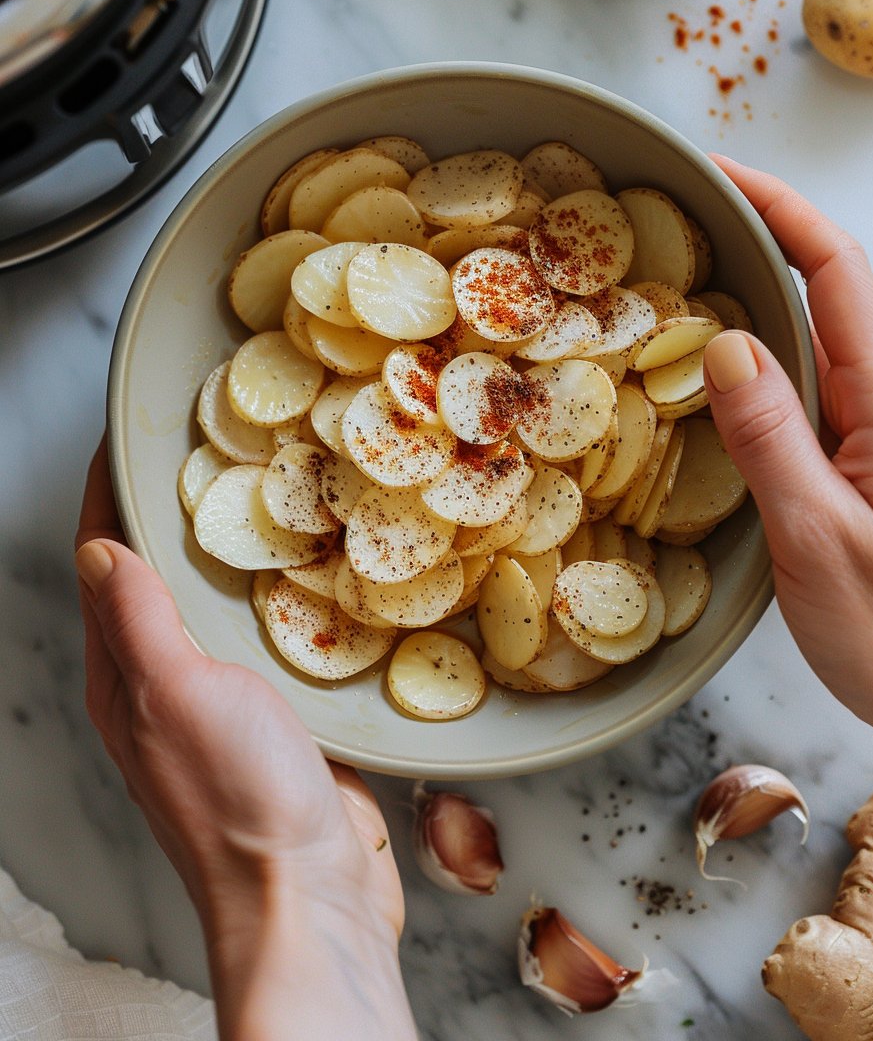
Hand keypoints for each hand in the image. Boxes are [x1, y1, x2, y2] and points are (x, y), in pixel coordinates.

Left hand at [75, 439, 416, 1040]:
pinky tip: (317, 569)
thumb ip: (138, 622)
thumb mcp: (176, 694)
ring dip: (233, 550)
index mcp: (124, 678)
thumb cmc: (239, 799)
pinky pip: (271, 637)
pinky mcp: (281, 716)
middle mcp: (165, 686)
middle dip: (172, 512)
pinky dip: (284, 594)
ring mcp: (224, 701)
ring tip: (267, 489)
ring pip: (217, 606)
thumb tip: (97, 549)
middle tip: (211, 447)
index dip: (107, 497)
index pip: (102, 566)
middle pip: (156, 579)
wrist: (314, 894)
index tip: (130, 436)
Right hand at [703, 157, 872, 743]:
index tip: (713, 172)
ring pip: (813, 336)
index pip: (834, 270)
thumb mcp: (820, 541)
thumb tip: (726, 343)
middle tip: (671, 223)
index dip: (779, 206)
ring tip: (673, 281)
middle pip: (825, 287)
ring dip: (752, 293)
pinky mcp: (860, 466)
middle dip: (756, 234)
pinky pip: (806, 388)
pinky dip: (755, 357)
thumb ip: (773, 439)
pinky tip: (710, 373)